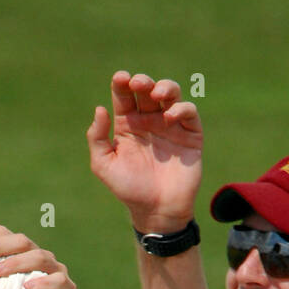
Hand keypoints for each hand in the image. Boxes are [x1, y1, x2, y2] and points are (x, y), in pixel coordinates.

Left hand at [0, 224, 77, 288]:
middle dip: (0, 246)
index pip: (3, 233)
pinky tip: (28, 288)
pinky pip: (58, 281)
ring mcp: (56, 271)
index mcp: (22, 254)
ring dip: (17, 262)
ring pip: (40, 257)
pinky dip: (44, 282)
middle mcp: (40, 257)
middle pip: (22, 241)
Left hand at [86, 71, 201, 232]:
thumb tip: (99, 109)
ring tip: (157, 93)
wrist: (156, 210)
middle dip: (143, 82)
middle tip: (138, 83)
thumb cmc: (128, 188)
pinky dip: (181, 109)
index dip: (122, 83)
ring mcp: (171, 126)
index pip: (124, 97)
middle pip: (148, 91)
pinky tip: (169, 117)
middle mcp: (149, 121)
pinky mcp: (190, 135)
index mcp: (128, 125)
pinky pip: (189, 113)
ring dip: (165, 87)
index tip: (120, 78)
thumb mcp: (104, 165)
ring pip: (171, 95)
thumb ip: (97, 138)